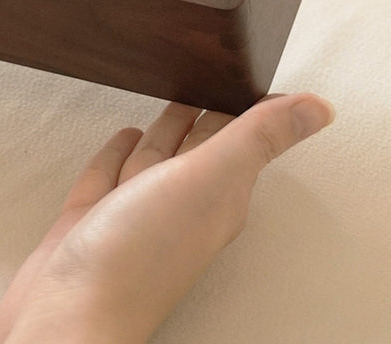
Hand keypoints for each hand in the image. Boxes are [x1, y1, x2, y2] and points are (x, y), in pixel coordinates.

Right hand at [0, 94, 334, 343]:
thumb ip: (258, 137)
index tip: (256, 75)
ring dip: (165, 128)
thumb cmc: (140, 255)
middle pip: (200, 146)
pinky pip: (110, 176)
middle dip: (207, 110)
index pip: (240, 138)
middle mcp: (179, 204)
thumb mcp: (208, 179)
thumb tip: (322, 108)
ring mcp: (133, 214)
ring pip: (156, 159)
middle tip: (213, 73)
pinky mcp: (92, 221)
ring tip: (171, 94)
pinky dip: (118, 153)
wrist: (68, 317)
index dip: (249, 106)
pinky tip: (124, 135)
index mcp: (217, 196)